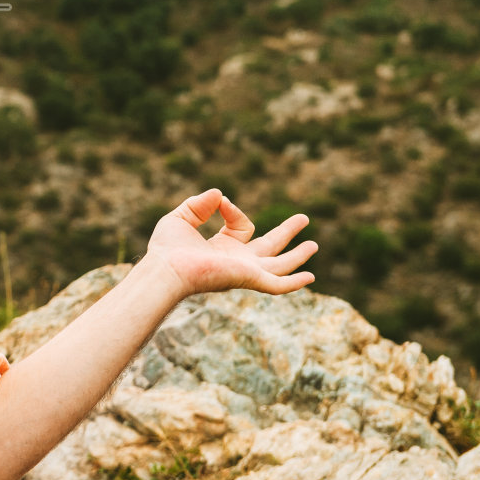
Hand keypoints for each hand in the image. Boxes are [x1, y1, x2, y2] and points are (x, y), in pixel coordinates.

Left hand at [143, 189, 314, 298]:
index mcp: (223, 249)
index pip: (243, 227)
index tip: (222, 202)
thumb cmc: (167, 248)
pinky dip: (294, 282)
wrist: (166, 269)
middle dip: (287, 233)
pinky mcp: (250, 279)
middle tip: (304, 218)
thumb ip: (200, 204)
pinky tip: (309, 278)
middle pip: (270, 247)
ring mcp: (246, 272)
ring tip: (314, 244)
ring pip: (279, 265)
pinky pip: (277, 284)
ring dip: (297, 255)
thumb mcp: (182, 217)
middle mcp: (237, 262)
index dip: (234, 211)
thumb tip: (220, 195)